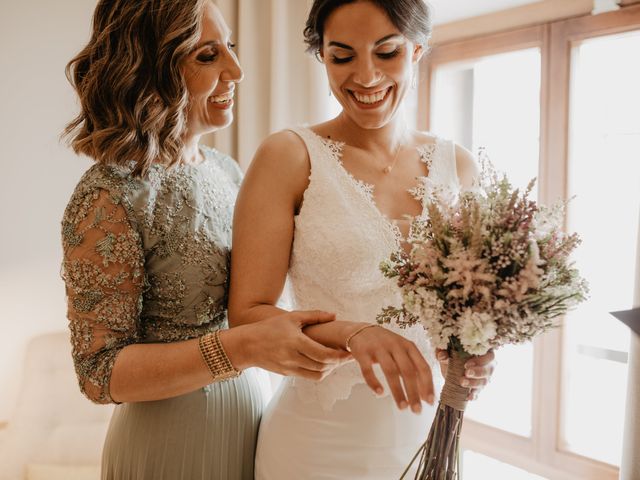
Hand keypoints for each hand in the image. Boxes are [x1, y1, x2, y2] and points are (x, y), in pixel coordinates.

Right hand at [236, 310, 350, 380]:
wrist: (247, 345)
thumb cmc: (270, 328)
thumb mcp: (291, 318)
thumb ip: (314, 316)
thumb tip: (335, 315)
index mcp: (295, 343)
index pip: (322, 354)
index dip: (338, 356)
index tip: (349, 352)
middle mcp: (293, 358)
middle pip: (322, 366)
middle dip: (338, 363)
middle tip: (347, 356)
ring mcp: (289, 368)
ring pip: (316, 375)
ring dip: (329, 370)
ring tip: (337, 360)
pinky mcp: (287, 374)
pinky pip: (308, 376)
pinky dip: (319, 372)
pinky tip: (323, 363)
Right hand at [347, 324, 434, 413]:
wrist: (361, 330)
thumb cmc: (386, 345)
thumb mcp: (402, 352)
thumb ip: (413, 369)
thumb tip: (424, 394)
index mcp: (408, 346)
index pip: (422, 366)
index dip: (427, 384)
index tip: (429, 401)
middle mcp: (395, 345)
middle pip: (407, 370)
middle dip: (413, 392)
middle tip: (416, 410)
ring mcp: (378, 348)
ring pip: (390, 371)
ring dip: (397, 391)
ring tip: (402, 407)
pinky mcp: (363, 352)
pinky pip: (368, 369)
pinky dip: (374, 382)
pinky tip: (379, 393)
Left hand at [436, 348, 495, 399]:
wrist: (448, 367)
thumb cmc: (452, 355)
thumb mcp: (448, 352)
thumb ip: (445, 352)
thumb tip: (442, 356)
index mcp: (484, 352)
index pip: (489, 355)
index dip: (480, 360)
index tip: (467, 364)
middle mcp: (488, 364)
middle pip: (489, 369)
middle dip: (478, 372)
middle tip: (466, 373)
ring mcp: (484, 377)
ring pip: (484, 381)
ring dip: (473, 383)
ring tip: (462, 383)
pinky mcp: (478, 388)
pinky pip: (479, 393)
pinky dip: (474, 395)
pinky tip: (468, 397)